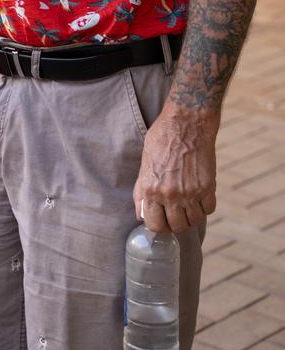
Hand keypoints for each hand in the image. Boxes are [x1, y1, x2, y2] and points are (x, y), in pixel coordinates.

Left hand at [133, 100, 218, 232]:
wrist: (187, 122)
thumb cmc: (162, 138)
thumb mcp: (145, 162)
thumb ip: (142, 189)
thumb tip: (141, 213)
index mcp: (151, 188)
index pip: (154, 225)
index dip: (158, 224)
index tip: (161, 218)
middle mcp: (170, 194)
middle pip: (176, 227)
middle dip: (175, 222)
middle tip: (176, 212)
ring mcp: (190, 192)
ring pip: (193, 221)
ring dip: (191, 215)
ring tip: (188, 202)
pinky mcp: (208, 187)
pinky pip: (208, 210)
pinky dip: (205, 206)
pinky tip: (200, 194)